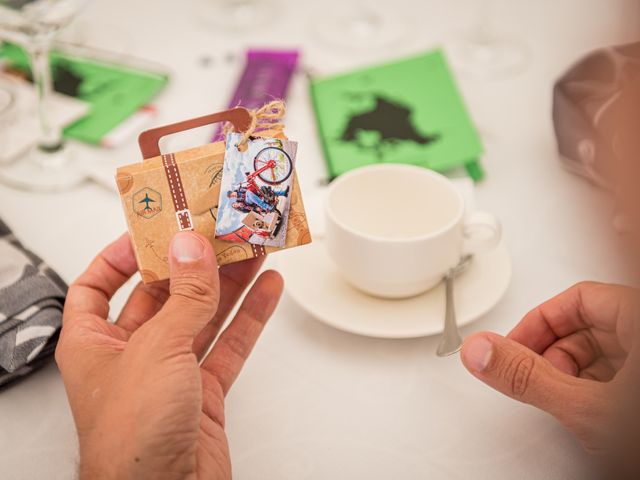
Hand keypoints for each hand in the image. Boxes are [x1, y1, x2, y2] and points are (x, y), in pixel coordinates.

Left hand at [55, 232, 282, 479]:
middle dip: (193, 263)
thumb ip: (183, 296)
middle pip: (163, 294)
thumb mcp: (157, 349)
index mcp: (94, 343)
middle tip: (219, 233)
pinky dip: (250, 317)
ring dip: (229, 283)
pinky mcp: (204, 390)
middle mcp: (131, 354)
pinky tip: (266, 291)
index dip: (121, 254)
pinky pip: (229, 344)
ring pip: (203, 315)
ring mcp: (171, 372)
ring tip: (253, 251)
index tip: (154, 230)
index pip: (96, 285)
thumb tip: (192, 249)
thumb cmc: (132, 438)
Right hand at [461, 282, 638, 453]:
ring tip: (563, 402)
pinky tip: (590, 413)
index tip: (513, 346)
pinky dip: (594, 389)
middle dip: (553, 352)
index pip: (577, 299)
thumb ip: (528, 376)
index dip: (538, 322)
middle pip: (588, 325)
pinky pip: (617, 375)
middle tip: (533, 377)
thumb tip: (483, 352)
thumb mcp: (588, 408)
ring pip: (603, 352)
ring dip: (572, 373)